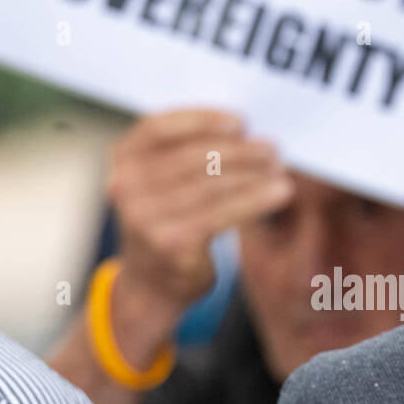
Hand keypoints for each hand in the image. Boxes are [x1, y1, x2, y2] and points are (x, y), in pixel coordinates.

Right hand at [103, 108, 294, 357]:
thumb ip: (184, 153)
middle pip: (192, 156)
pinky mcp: (171, 244)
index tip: (240, 121)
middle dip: (239, 150)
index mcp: (123, 160)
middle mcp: (126, 186)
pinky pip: (222, 214)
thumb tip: (245, 131)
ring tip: (280, 168)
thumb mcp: (160, 182)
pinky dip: (256, 199)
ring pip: (211, 185)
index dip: (202, 119)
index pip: (159, 127)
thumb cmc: (167, 221)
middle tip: (272, 147)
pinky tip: (279, 192)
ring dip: (253, 173)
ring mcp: (145, 218)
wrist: (150, 284)